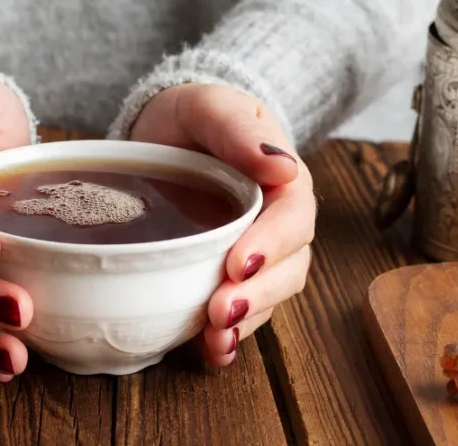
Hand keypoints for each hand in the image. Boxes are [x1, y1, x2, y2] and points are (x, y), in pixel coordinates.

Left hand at [130, 83, 314, 365]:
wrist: (165, 132)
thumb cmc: (193, 115)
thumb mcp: (208, 106)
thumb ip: (238, 130)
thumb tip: (282, 165)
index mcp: (283, 181)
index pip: (292, 216)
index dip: (272, 244)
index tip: (238, 263)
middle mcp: (277, 223)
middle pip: (288, 267)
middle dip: (259, 294)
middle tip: (222, 312)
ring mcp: (255, 253)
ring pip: (268, 295)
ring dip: (247, 322)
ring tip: (216, 340)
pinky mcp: (226, 275)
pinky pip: (240, 310)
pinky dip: (229, 336)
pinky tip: (212, 352)